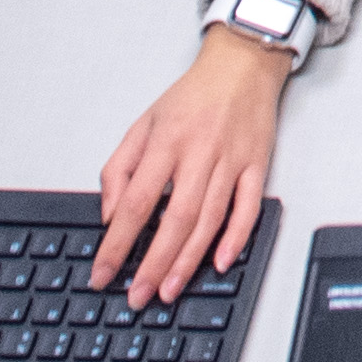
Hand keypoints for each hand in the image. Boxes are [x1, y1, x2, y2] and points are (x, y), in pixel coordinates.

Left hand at [95, 27, 287, 302]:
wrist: (241, 65)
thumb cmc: (191, 97)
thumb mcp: (142, 123)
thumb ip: (119, 168)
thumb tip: (110, 215)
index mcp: (166, 141)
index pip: (135, 202)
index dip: (117, 243)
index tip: (103, 272)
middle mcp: (199, 152)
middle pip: (175, 218)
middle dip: (153, 263)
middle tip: (137, 296)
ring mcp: (232, 160)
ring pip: (209, 219)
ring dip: (188, 260)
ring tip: (168, 289)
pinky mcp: (258, 165)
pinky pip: (248, 208)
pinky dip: (236, 238)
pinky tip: (220, 262)